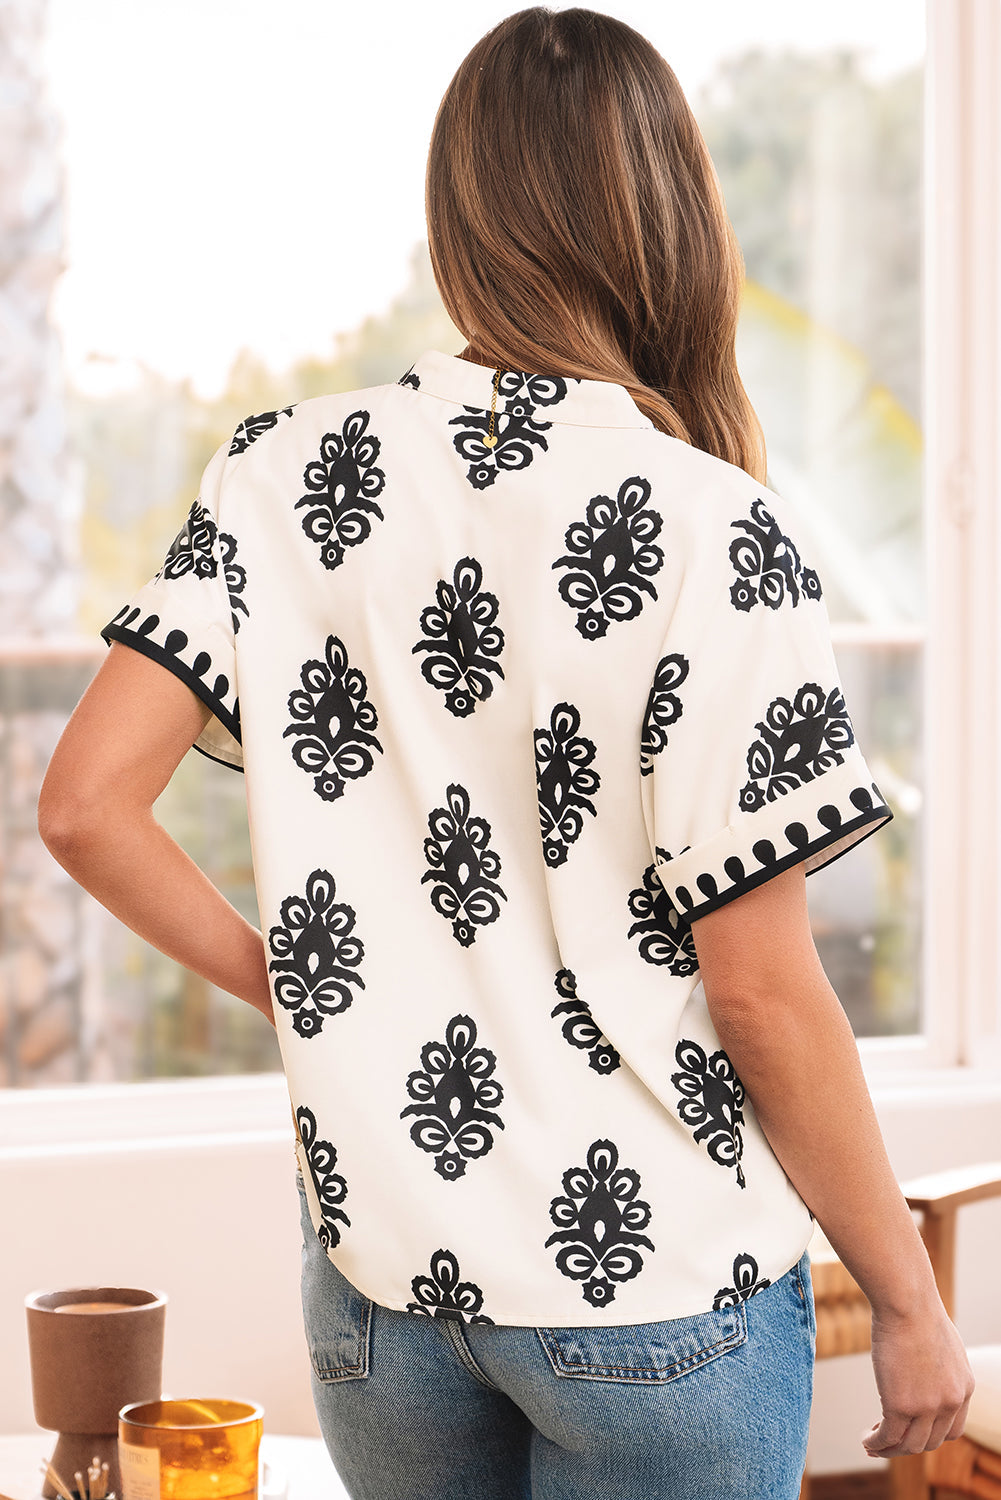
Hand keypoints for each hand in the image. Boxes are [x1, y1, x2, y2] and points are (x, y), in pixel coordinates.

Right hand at [863, 1300, 974, 1457]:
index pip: (952, 1431)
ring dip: (890, 1450)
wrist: (906, 1302)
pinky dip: (877, 1444)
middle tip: (886, 1439)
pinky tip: (866, 1440)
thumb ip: (941, 1368)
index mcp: (964, 1389)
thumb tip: (926, 1373)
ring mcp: (927, 1407)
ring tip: (872, 1443)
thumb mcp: (942, 1345)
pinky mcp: (900, 1405)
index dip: (929, 1435)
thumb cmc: (918, 1312)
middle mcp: (950, 1403)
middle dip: (907, 1446)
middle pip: (930, 1442)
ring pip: (909, 1446)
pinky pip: (888, 1437)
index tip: (909, 1431)